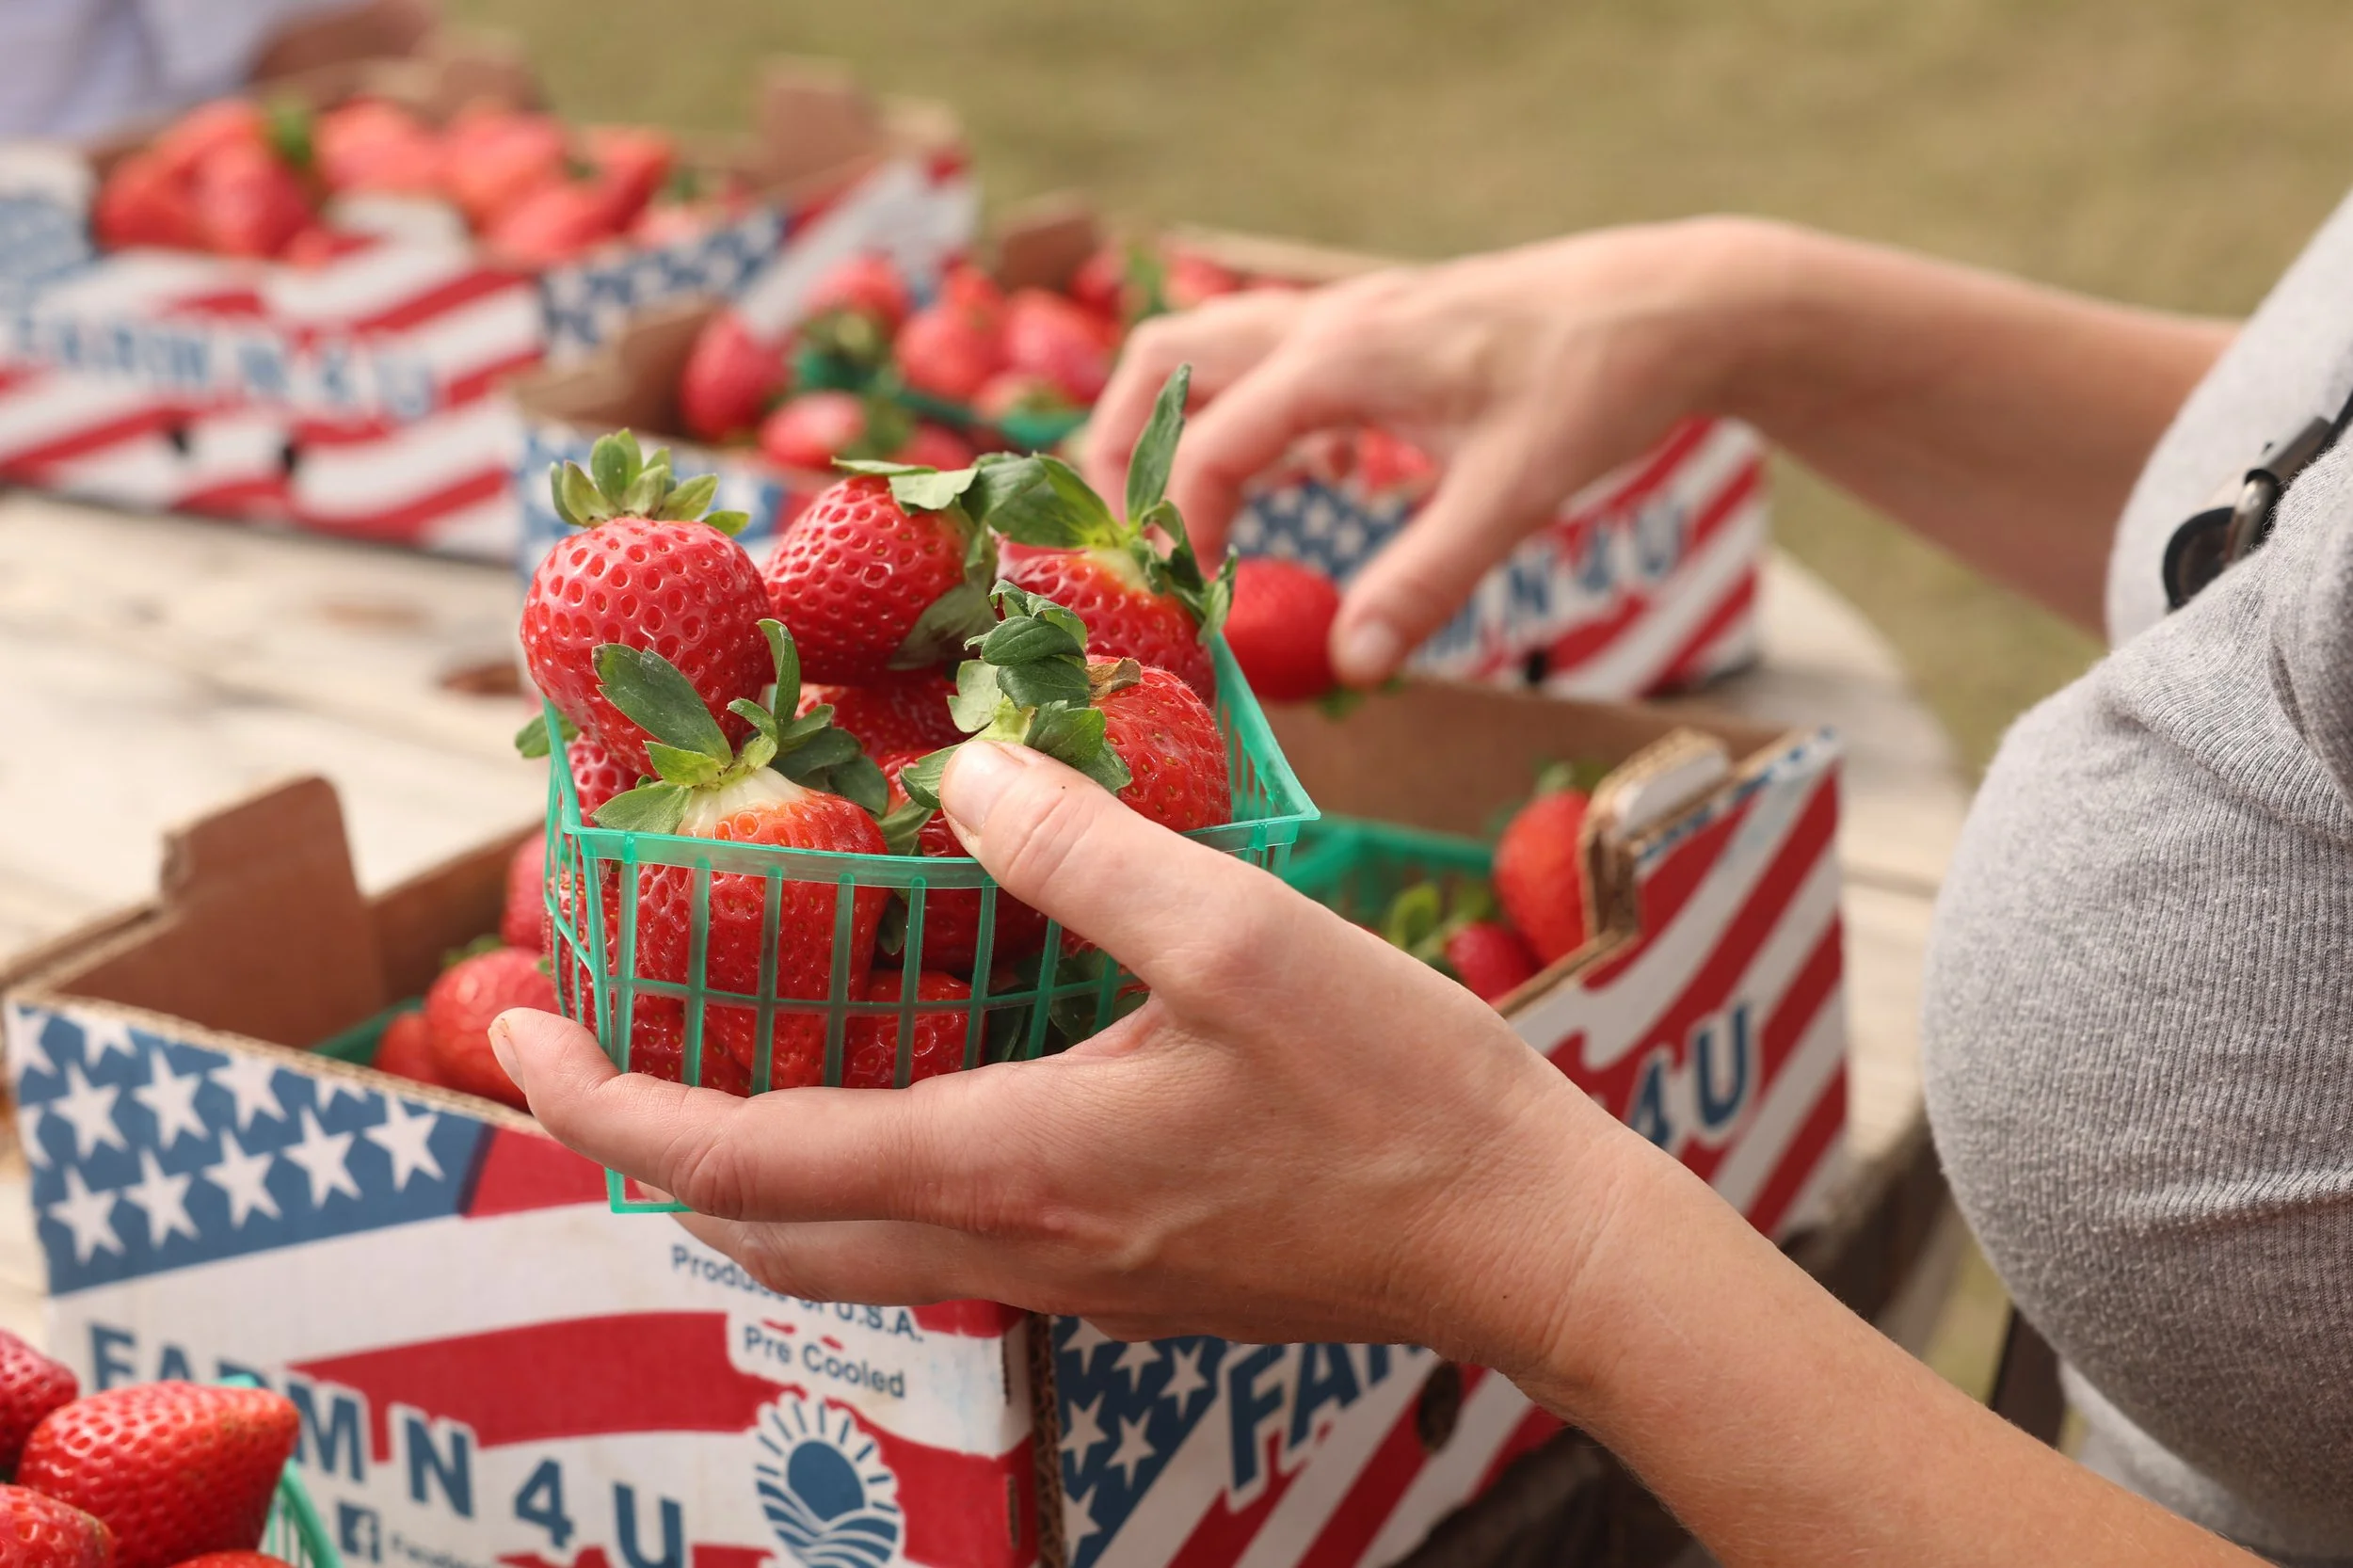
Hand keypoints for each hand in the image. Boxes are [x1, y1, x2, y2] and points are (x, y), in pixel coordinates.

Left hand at [494, 745, 2271, 1566]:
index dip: (606, 1101)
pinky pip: (931, 1220)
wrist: (1519, 1239)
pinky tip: (915, 1051)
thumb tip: (960, 766)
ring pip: (840, 1233)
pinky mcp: (1108, 1262)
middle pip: (761, 1223)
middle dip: (651, 1134)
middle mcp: (1010, 1241)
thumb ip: (1087, 849)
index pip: (743, 1161)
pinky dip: (861, 1148)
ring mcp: (1059, 1269)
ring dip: (752, 1145)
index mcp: (1016, 1167)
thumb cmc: (1400, 1097)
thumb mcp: (1246, 940)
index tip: (517, 1028)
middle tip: (610, 1023)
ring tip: (731, 1024)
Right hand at [1083, 219, 1771, 684]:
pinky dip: (1245, 416)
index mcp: (1341, 358)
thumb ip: (1426, 582)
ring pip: (1205, 351)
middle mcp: (1324, 325)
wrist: (1672, 306)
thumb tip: (1353, 666)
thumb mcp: (1515, 494)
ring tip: (1184, 523)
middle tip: (1132, 549)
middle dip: (1122, 455)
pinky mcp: (1375, 330)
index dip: (1177, 534)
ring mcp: (1346, 319)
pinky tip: (1302, 479)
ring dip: (1174, 429)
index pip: (1206, 445)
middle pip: (1162, 363)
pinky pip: (1268, 362)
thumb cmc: (1597, 385)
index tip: (1187, 610)